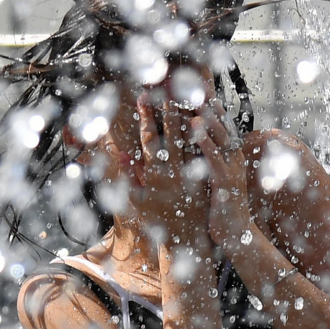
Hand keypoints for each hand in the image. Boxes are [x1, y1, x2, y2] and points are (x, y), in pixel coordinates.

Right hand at [130, 96, 210, 244]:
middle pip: (173, 133)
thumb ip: (129, 176)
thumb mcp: (135, 201)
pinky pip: (206, 151)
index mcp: (154, 175)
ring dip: (191, 118)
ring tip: (191, 98)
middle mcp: (174, 171)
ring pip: (192, 140)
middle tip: (169, 89)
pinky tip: (207, 120)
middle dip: (170, 109)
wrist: (186, 239)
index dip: (146, 117)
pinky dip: (206, 135)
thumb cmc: (157, 221)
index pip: (149, 138)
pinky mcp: (206, 177)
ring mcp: (192, 173)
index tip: (144, 98)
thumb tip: (122, 154)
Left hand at [190, 101, 252, 253]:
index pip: (220, 125)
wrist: (236, 234)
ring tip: (196, 98)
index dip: (211, 106)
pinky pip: (214, 157)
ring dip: (208, 117)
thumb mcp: (214, 178)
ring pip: (220, 136)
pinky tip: (194, 129)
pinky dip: (205, 141)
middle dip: (210, 105)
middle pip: (222, 125)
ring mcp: (231, 168)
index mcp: (228, 155)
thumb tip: (193, 143)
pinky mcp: (224, 182)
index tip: (199, 87)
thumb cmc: (220, 207)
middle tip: (198, 84)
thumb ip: (207, 159)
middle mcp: (232, 158)